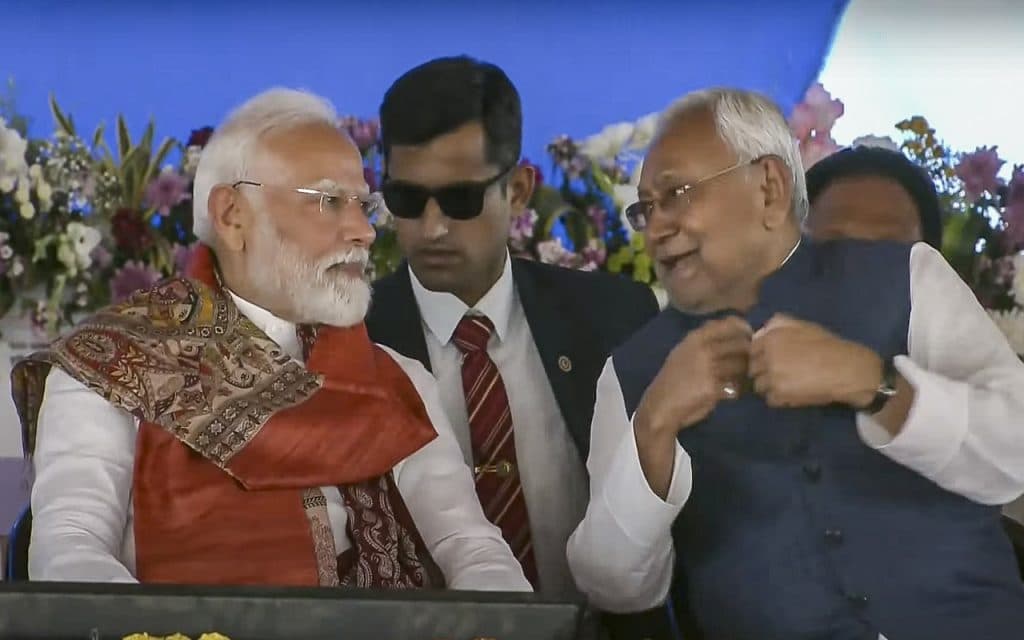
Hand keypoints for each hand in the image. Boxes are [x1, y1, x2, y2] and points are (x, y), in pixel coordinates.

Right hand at [635, 316, 752, 438]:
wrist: (661, 404)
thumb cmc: (674, 378)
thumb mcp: (684, 352)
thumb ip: (704, 341)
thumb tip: (733, 332)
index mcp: (696, 338)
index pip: (730, 324)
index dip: (744, 329)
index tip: (749, 336)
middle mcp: (704, 349)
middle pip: (741, 344)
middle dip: (749, 354)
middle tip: (750, 362)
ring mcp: (709, 368)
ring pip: (742, 365)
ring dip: (745, 373)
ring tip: (741, 379)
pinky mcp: (713, 388)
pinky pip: (736, 386)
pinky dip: (737, 390)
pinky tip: (731, 393)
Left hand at [749, 313, 881, 408]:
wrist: (846, 369)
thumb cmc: (828, 346)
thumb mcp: (804, 326)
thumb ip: (780, 324)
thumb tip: (762, 330)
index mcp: (771, 338)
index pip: (752, 350)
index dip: (762, 356)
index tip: (773, 360)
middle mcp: (768, 357)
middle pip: (753, 369)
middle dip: (764, 372)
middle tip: (781, 374)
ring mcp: (772, 377)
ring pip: (759, 385)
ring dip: (770, 386)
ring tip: (787, 384)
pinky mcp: (780, 394)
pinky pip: (770, 399)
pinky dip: (779, 399)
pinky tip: (793, 393)